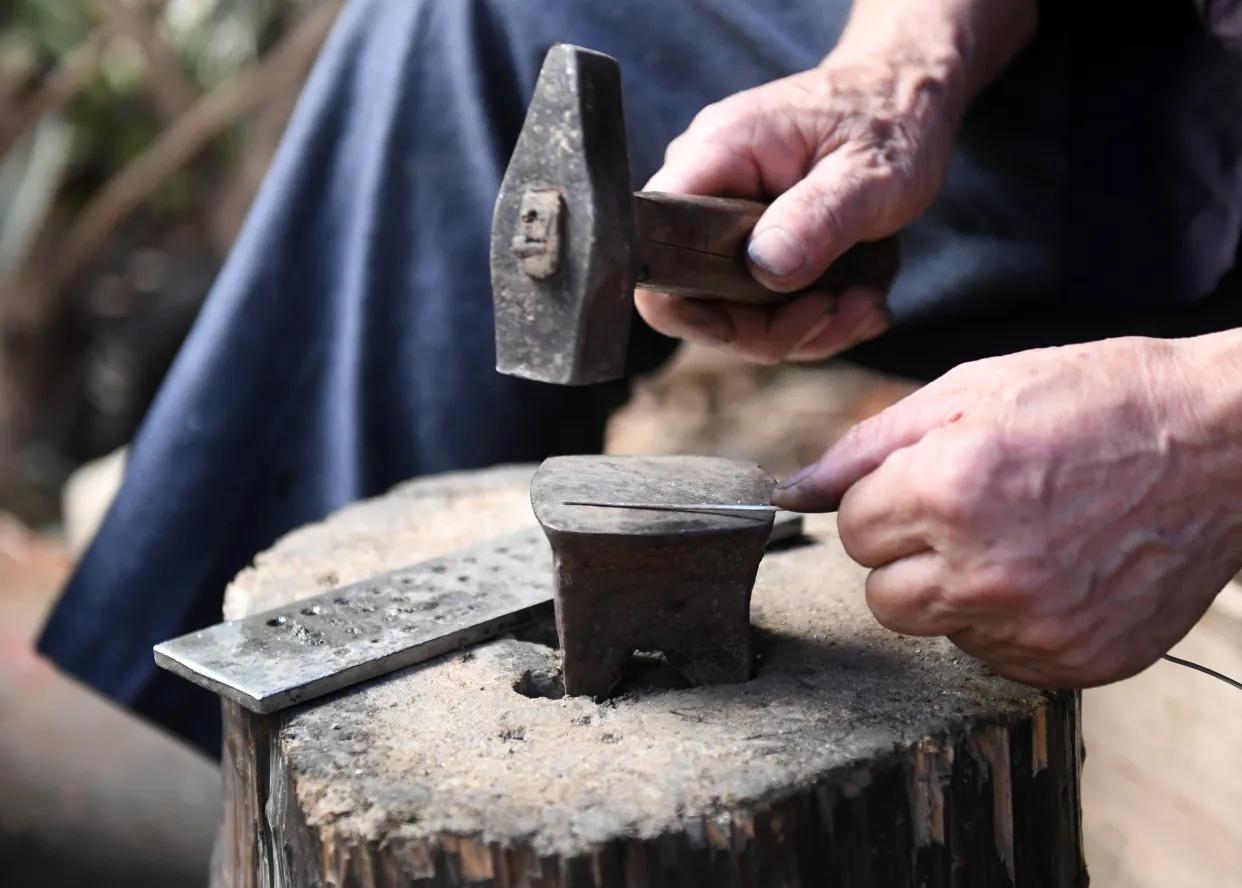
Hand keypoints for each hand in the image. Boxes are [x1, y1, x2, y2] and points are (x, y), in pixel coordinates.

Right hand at [635, 53, 962, 363]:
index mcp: (716, 154)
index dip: (689, 306)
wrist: (905, 99)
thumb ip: (817, 218)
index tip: (759, 323)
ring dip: (802, 328)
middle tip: (841, 310)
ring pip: (733, 312)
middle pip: (694, 297)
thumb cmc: (890, 121)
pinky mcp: (749, 243)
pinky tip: (858, 298)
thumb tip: (766, 266)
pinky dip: (810, 319)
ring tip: (864, 302)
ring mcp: (723, 219)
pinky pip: (760, 306)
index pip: (653, 247)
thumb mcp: (871, 173)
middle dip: (770, 327)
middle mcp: (705, 187)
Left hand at [771, 336, 1241, 686]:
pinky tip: (1053, 571)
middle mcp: (984, 570)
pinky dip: (1009, 622)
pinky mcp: (1076, 662)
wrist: (1225, 442)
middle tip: (967, 512)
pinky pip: (996, 658)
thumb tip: (794, 491)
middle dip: (906, 554)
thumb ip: (865, 446)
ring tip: (1018, 537)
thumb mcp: (969, 391)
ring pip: (934, 629)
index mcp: (947, 491)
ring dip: (954, 590)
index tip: (931, 481)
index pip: (854, 530)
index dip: (888, 501)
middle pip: (880, 595)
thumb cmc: (1094, 401)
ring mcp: (1034, 626)